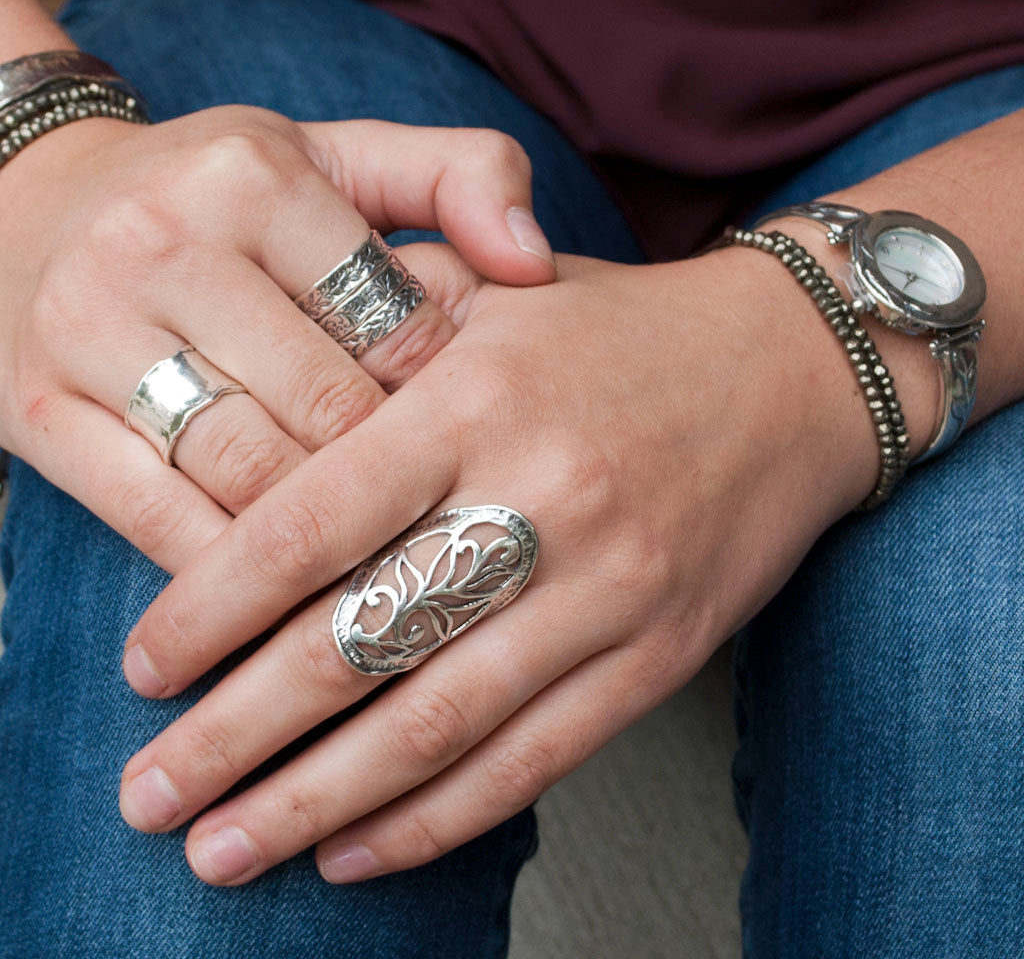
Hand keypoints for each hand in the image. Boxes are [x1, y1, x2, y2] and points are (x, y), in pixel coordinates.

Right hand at [0, 108, 552, 572]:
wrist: (28, 204)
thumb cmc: (222, 195)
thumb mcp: (340, 156)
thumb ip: (458, 176)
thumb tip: (537, 262)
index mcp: (257, 179)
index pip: (397, 326)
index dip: (451, 402)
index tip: (471, 444)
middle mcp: (165, 244)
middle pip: (328, 410)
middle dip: (400, 481)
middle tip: (449, 529)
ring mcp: (91, 331)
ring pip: (249, 474)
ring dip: (328, 543)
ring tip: (384, 575)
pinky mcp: (41, 411)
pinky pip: (159, 518)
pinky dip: (235, 570)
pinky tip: (288, 595)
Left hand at [116, 247, 882, 884]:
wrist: (791, 371)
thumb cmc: (626, 330)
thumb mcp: (503, 292)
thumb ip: (384, 322)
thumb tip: (271, 384)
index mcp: (479, 397)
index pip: (312, 521)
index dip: (211, 608)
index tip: (143, 671)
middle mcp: (542, 495)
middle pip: (359, 641)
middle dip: (236, 735)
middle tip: (148, 795)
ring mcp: (611, 586)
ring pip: (441, 723)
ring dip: (319, 802)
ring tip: (227, 851)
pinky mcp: (662, 651)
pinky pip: (537, 757)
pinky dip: (438, 818)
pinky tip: (358, 849)